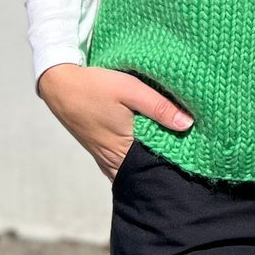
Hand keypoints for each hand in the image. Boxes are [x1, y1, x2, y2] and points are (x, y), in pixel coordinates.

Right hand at [37, 64, 193, 181]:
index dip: (176, 158)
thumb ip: (159, 107)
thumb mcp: (130, 90)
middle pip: (146, 168)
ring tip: (173, 147)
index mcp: (123, 148)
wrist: (60, 86)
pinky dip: (136, 158)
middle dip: (166, 162)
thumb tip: (188, 124)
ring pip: (135, 166)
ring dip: (150, 159)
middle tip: (188, 150)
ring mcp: (105, 157)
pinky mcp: (100, 151)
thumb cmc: (96, 86)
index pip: (156, 165)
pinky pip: (123, 162)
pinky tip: (149, 147)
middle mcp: (113, 159)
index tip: (195, 150)